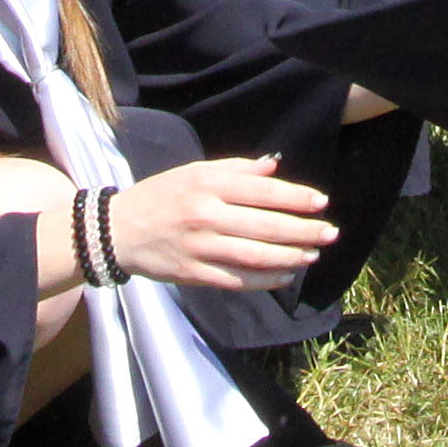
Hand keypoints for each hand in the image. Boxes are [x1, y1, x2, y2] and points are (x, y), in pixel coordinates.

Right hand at [105, 156, 338, 288]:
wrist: (117, 231)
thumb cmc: (161, 195)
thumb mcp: (193, 171)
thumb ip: (236, 169)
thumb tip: (275, 167)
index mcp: (207, 184)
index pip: (262, 191)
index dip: (295, 197)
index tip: (321, 202)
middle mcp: (205, 215)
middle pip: (264, 226)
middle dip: (302, 230)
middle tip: (329, 233)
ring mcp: (199, 247)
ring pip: (255, 256)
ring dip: (289, 257)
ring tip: (312, 254)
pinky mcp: (193, 274)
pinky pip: (237, 279)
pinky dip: (264, 279)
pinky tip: (285, 275)